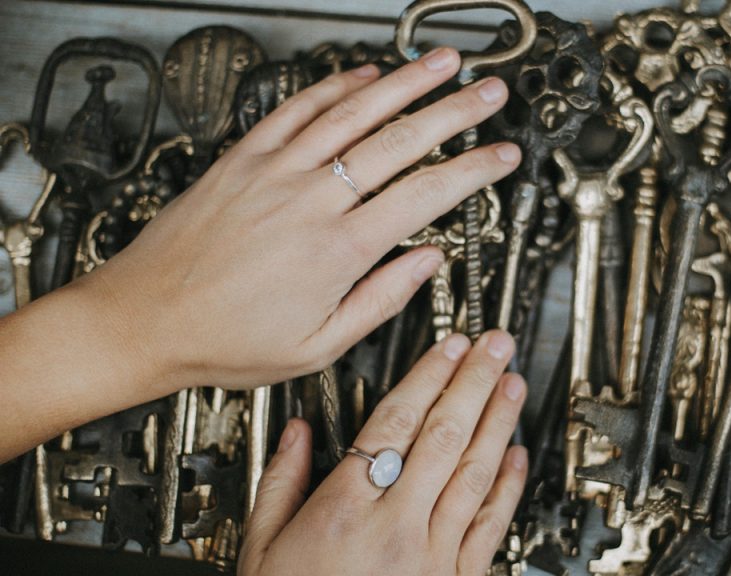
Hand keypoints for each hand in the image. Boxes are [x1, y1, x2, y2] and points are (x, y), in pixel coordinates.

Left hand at [79, 46, 519, 391]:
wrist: (143, 319)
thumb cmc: (224, 340)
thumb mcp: (316, 346)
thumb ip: (379, 301)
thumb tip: (426, 264)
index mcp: (337, 251)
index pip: (424, 196)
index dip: (473, 171)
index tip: (502, 157)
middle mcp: (310, 201)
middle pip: (399, 142)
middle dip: (455, 112)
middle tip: (489, 93)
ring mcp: (275, 172)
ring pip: (353, 114)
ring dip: (404, 84)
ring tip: (442, 64)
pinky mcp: (243, 159)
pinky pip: (296, 110)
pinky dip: (334, 87)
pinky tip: (364, 75)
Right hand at [238, 331, 527, 575]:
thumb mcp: (260, 548)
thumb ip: (281, 484)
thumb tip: (296, 433)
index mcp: (344, 509)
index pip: (396, 423)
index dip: (428, 376)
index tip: (448, 345)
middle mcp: (396, 525)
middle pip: (444, 436)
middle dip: (474, 382)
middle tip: (496, 345)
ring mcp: (432, 554)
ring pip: (474, 473)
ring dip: (498, 422)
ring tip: (512, 384)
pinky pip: (488, 525)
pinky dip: (506, 487)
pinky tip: (516, 456)